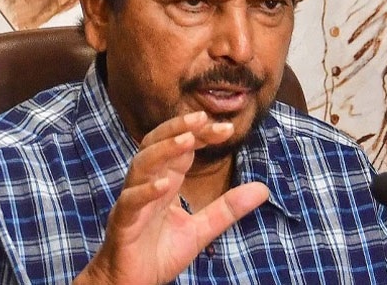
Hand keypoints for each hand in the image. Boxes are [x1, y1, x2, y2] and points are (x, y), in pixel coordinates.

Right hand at [74, 111, 268, 284]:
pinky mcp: (123, 222)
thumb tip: (263, 189)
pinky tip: (164, 185)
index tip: (225, 128)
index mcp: (164, 183)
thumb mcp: (201, 230)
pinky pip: (131, 201)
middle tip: (203, 118)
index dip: (200, 135)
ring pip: (141, 165)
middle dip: (178, 129)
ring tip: (187, 141)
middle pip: (156, 145)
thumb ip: (227, 209)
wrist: (129, 284)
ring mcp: (133, 201)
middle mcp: (147, 185)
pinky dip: (146, 191)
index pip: (181, 149)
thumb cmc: (158, 253)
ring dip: (163, 151)